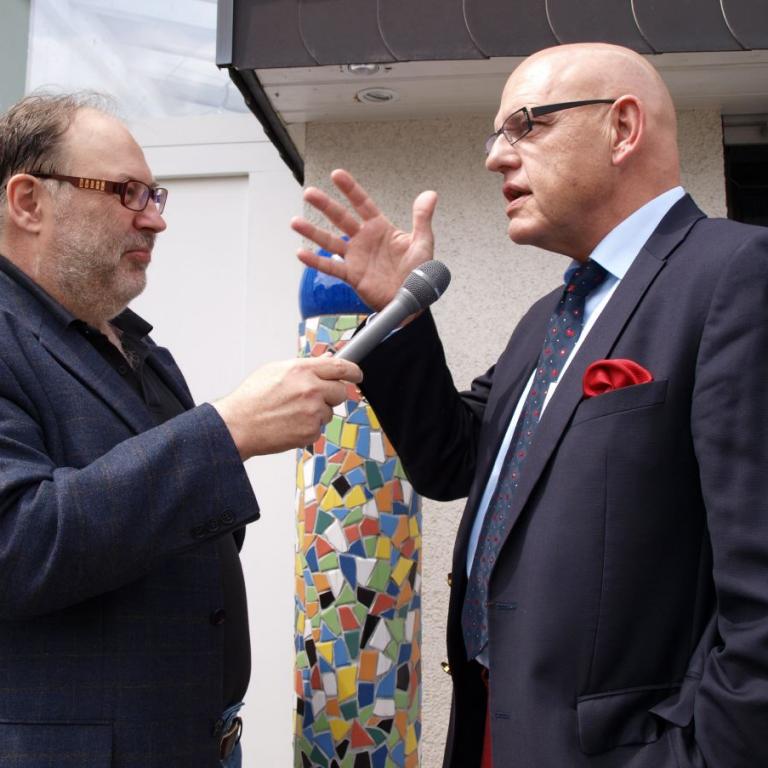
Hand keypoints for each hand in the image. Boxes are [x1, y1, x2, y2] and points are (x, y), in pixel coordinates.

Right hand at [212, 355, 362, 458]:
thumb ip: (303, 367)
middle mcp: (310, 389)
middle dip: (332, 395)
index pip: (340, 367)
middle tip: (314, 398)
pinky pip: (318, 428)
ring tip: (292, 413)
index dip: (353, 371)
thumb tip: (324, 363)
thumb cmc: (251, 398)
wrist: (237, 426)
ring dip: (317, 413)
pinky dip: (308, 428)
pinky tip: (289, 424)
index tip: (357, 374)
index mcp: (302, 370)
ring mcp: (312, 412)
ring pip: (329, 412)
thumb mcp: (275, 370)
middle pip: (340, 392)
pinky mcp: (310, 432)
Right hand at [291, 168, 437, 310]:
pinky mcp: (352, 276)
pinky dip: (316, 262)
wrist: (412, 300)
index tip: (337, 175)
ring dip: (312, 232)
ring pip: (330, 241)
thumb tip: (430, 194)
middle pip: (341, 218)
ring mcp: (356, 257)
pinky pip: (331, 267)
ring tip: (295, 222)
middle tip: (309, 193)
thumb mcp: (423, 244)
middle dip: (325, 205)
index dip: (350, 189)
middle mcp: (364, 240)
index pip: (362, 204)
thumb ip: (422, 218)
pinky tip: (301, 253)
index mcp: (380, 228)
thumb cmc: (419, 273)